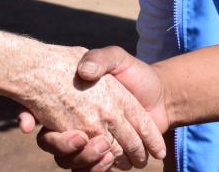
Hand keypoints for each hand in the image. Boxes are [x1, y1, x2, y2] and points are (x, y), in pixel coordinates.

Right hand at [19, 47, 169, 170]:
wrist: (162, 92)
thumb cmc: (136, 74)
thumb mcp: (115, 58)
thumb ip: (99, 58)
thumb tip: (84, 72)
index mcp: (80, 106)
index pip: (56, 124)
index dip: (57, 134)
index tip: (74, 131)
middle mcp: (85, 125)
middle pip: (67, 149)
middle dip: (75, 149)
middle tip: (84, 139)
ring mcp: (95, 142)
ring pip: (80, 162)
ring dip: (90, 160)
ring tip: (107, 151)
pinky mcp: (108, 156)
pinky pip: (93, 170)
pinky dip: (100, 168)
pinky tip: (111, 160)